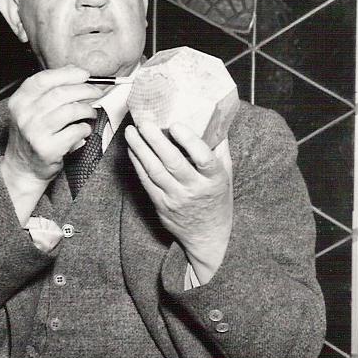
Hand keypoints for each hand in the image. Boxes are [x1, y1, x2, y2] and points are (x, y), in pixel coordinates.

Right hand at [0, 66, 102, 223]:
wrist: (23, 168)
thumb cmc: (32, 136)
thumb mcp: (31, 110)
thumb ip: (49, 90)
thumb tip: (74, 70)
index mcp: (19, 101)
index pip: (44, 79)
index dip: (67, 74)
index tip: (84, 74)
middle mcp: (24, 115)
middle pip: (60, 93)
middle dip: (84, 90)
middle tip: (96, 92)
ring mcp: (35, 132)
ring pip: (70, 111)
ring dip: (87, 109)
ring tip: (91, 112)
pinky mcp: (48, 149)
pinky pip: (75, 131)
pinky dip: (84, 128)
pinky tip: (84, 129)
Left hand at [125, 122, 232, 282]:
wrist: (207, 237)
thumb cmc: (217, 201)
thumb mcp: (226, 176)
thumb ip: (220, 149)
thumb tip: (215, 121)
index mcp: (214, 180)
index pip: (203, 159)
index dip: (189, 141)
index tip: (176, 125)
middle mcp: (194, 190)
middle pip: (173, 163)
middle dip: (156, 141)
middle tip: (144, 123)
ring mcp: (175, 198)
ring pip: (155, 171)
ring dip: (140, 150)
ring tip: (131, 132)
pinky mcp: (160, 204)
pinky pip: (146, 181)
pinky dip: (137, 164)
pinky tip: (132, 150)